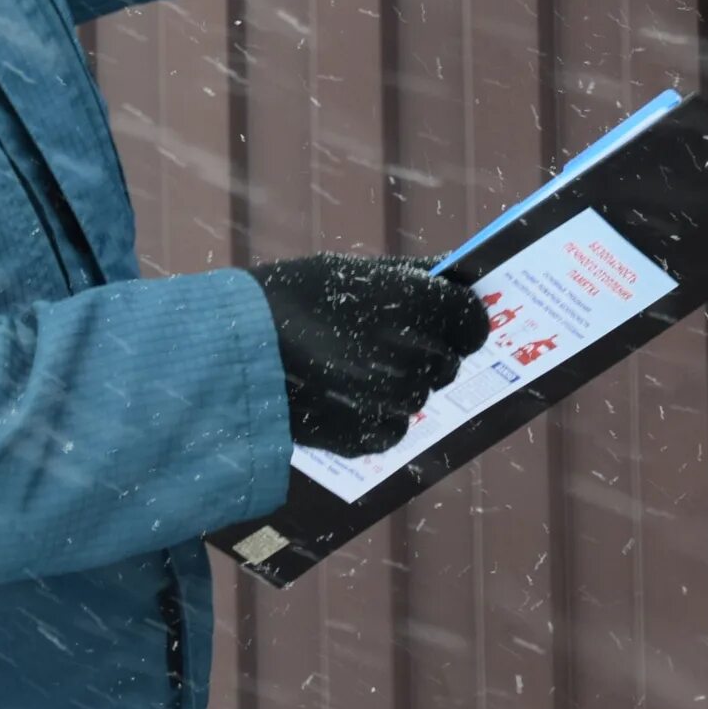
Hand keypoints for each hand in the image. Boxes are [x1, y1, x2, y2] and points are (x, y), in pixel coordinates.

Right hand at [241, 253, 490, 456]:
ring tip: (360, 369)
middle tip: (396, 345)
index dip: (467, 321)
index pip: (472, 319)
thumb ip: (413, 276)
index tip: (457, 322)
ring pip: (420, 397)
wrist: (234, 347)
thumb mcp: (356, 273)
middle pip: (448, 362)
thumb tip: (456, 273)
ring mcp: (387, 398)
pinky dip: (378, 419)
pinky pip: (394, 431)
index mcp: (412, 301)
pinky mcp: (363, 435)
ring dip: (401, 386)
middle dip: (431, 354)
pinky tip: (348, 398)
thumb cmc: (295, 298)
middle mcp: (408, 350)